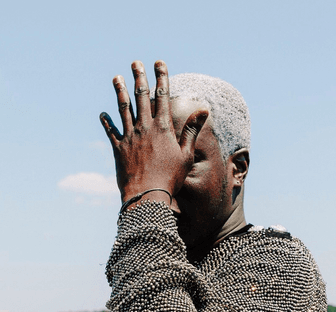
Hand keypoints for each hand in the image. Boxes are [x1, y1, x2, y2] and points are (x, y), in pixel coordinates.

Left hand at [99, 60, 208, 203]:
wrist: (147, 194)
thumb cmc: (171, 177)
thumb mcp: (186, 154)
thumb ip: (191, 130)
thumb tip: (203, 110)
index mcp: (162, 127)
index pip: (162, 96)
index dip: (161, 78)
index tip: (159, 63)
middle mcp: (144, 128)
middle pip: (140, 97)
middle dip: (139, 78)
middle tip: (135, 63)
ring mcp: (129, 137)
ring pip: (123, 109)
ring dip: (119, 92)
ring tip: (116, 78)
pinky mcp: (118, 148)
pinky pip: (111, 131)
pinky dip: (106, 122)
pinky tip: (102, 114)